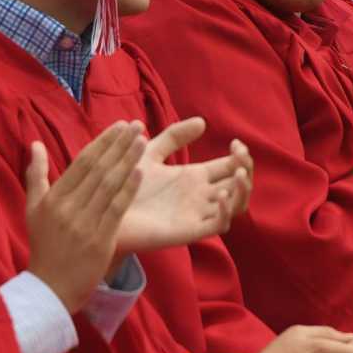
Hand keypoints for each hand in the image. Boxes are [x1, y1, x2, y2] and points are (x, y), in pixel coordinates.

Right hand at [23, 124, 144, 311]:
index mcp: (53, 197)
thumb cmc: (44, 246)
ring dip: (127, 161)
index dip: (102, 142)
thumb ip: (36, 175)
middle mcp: (68, 207)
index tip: (119, 126)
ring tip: (142, 141)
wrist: (50, 288)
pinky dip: (128, 190)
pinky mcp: (99, 240)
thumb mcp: (33, 209)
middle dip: (119, 145)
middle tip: (136, 125)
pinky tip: (141, 173)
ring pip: (108, 185)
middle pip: (97, 169)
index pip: (81, 162)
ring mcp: (84, 224)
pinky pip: (116, 210)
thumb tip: (35, 143)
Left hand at [115, 119, 251, 255]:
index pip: (230, 167)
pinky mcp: (189, 231)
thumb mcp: (151, 151)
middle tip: (239, 155)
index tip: (235, 143)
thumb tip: (202, 121)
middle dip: (246, 170)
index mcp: (195, 177)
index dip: (240, 156)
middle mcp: (200, 196)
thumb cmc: (125, 183)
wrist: (106, 209)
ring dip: (242, 190)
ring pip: (235, 206)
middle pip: (238, 186)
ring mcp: (197, 214)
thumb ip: (174, 136)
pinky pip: (218, 225)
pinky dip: (225, 211)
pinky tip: (219, 195)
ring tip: (237, 175)